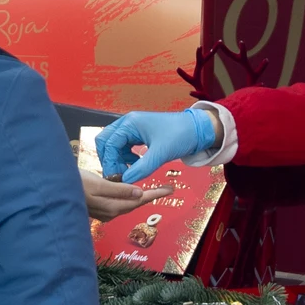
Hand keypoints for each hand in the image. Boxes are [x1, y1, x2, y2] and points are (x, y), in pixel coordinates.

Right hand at [81, 173, 172, 220]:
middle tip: (166, 188)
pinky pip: (118, 203)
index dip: (156, 194)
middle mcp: (110, 213)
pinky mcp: (98, 208)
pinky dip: (127, 196)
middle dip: (151, 196)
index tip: (171, 189)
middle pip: (136, 204)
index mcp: (113, 207)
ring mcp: (104, 212)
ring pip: (127, 204)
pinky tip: (129, 190)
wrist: (51, 190)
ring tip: (153, 188)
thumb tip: (140, 193)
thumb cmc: (73, 184)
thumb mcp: (97, 184)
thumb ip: (119, 189)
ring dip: (140, 197)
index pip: (140, 201)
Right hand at [93, 108, 216, 183]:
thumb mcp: (161, 154)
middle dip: (109, 159)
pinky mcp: (139, 134)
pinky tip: (136, 165)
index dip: (110, 162)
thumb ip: (141, 168)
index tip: (116, 177)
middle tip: (118, 174)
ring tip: (129, 172)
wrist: (198, 130)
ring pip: (114, 145)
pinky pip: (124, 146)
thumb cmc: (181, 135)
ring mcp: (133, 128)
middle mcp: (128, 123)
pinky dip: (126, 157)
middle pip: (106, 141)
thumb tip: (125, 181)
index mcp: (130, 123)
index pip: (109, 143)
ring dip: (118, 159)